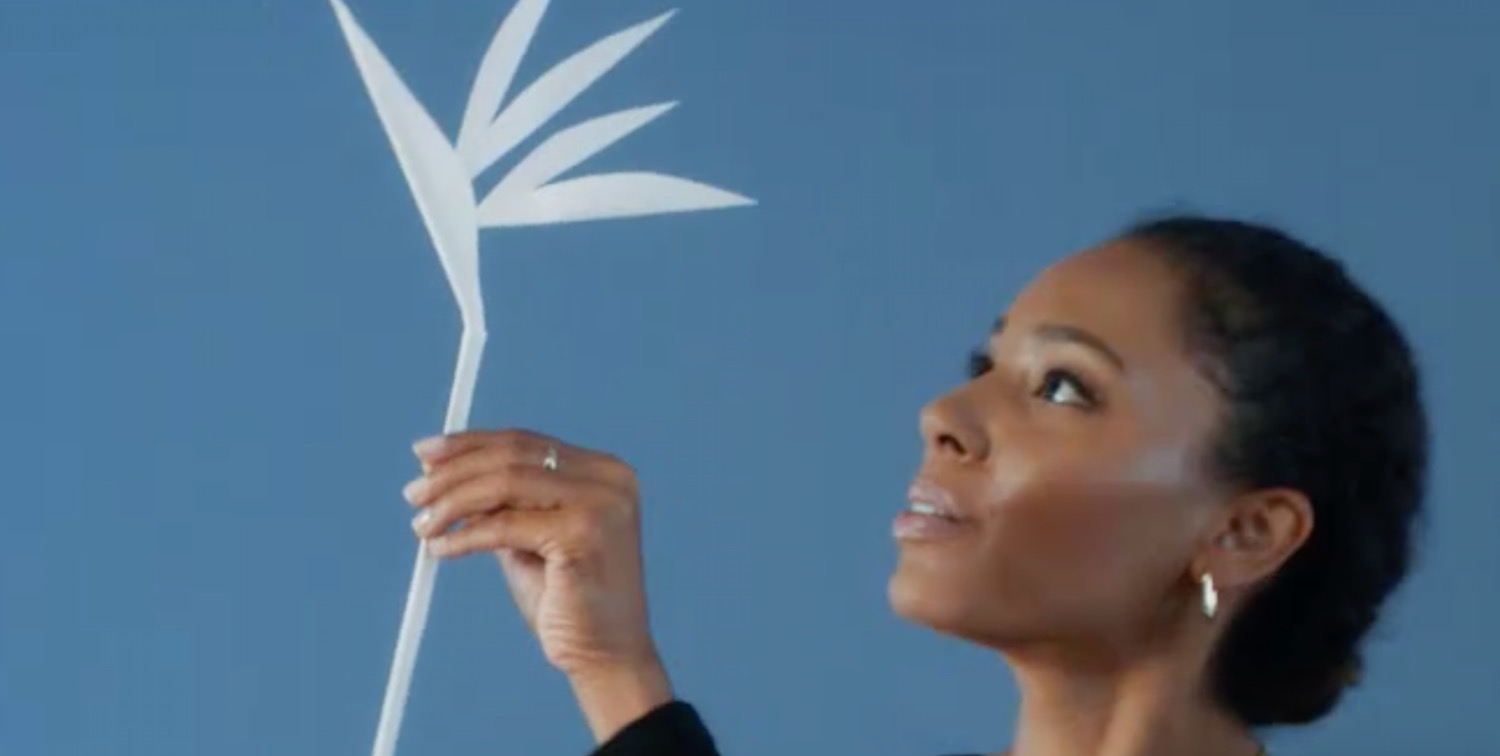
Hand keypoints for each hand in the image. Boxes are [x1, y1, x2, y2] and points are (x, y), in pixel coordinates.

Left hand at [403, 429, 672, 739]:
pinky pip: (505, 526)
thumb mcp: (530, 537)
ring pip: (505, 483)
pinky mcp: (583, 534)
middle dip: (453, 471)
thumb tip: (441, 468)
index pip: (524, 441)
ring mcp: (600, 504)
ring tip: (422, 524)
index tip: (425, 453)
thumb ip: (500, 502)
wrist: (607, 656)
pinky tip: (441, 548)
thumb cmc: (568, 599)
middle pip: (513, 455)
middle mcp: (607, 479)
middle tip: (414, 492)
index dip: (469, 444)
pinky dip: (465, 535)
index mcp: (602, 471)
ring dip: (452, 501)